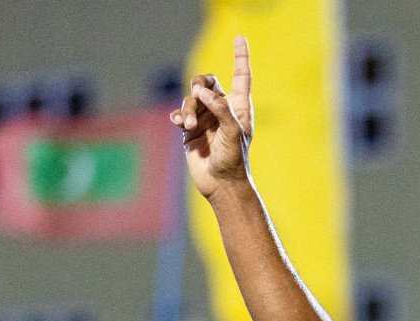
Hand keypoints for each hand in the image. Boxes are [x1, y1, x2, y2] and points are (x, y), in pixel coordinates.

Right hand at [172, 35, 254, 198]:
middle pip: (207, 81)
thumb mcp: (232, 131)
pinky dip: (179, 116)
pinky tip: (180, 125)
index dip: (241, 57)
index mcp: (239, 107)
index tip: (240, 38)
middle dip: (200, 84)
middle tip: (198, 95)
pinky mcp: (190, 129)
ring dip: (188, 108)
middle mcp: (222, 109)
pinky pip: (180, 113)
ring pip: (191, 98)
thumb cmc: (234, 159)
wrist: (220, 183)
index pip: (241, 76)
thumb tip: (201, 90)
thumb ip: (220, 108)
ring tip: (189, 125)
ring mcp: (205, 119)